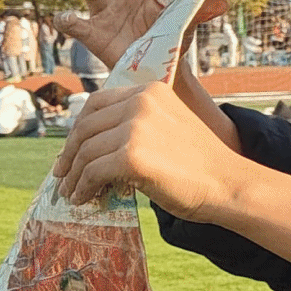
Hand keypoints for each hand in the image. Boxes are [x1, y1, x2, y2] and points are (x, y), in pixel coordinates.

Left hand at [51, 82, 246, 217]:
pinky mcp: (131, 157)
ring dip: (74, 175)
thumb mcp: (169, 129)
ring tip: (71, 192)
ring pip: (86, 152)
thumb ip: (138, 126)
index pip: (98, 103)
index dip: (80, 128)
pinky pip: (93, 172)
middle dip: (70, 154)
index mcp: (150, 92)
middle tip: (62, 174)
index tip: (73, 149)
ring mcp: (135, 128)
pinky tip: (84, 198)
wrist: (229, 184)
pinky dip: (83, 188)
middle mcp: (141, 103)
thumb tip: (96, 146)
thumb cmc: (203, 165)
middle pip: (86, 127)